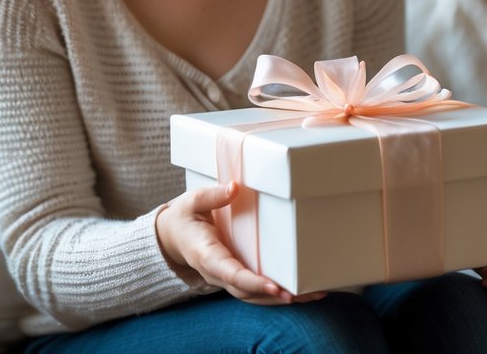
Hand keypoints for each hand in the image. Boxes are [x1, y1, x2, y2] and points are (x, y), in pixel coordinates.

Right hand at [156, 181, 325, 304]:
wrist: (172, 237)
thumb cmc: (184, 218)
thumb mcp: (192, 202)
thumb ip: (212, 196)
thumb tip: (234, 188)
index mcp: (207, 255)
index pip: (231, 273)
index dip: (253, 282)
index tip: (274, 287)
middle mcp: (217, 272)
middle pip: (247, 292)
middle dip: (275, 296)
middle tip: (305, 294)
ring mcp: (227, 278)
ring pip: (254, 296)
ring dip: (282, 299)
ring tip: (314, 295)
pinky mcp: (236, 276)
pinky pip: (256, 291)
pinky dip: (278, 294)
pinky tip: (303, 291)